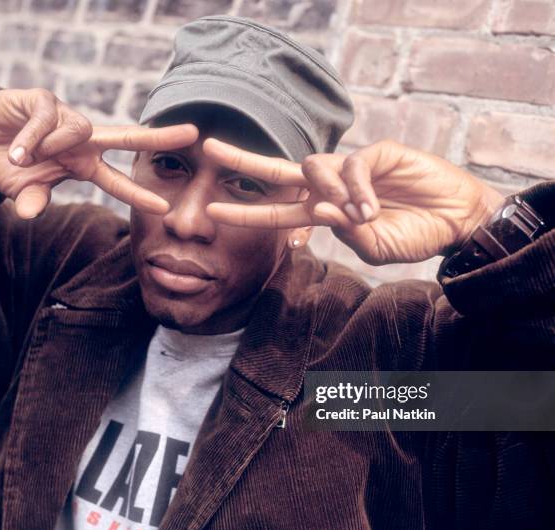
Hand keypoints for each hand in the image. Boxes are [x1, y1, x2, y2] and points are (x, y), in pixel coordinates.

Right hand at [0, 88, 198, 217]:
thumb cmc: (10, 164)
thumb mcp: (22, 188)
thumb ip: (33, 199)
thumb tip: (30, 214)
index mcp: (86, 165)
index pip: (118, 181)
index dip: (140, 194)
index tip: (165, 208)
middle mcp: (85, 141)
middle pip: (129, 138)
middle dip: (160, 136)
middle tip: (193, 134)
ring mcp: (69, 119)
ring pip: (80, 131)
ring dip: (48, 148)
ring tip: (19, 157)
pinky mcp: (47, 101)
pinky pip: (48, 120)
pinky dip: (30, 138)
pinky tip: (14, 146)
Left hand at [202, 138, 504, 263]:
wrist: (453, 220)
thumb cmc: (413, 237)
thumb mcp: (374, 248)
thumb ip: (346, 233)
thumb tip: (321, 209)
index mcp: (323, 213)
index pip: (277, 209)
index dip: (246, 209)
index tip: (213, 210)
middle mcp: (330, 187)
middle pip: (278, 170)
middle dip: (243, 160)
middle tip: (208, 149)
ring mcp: (351, 168)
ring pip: (315, 167)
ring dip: (331, 193)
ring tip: (364, 215)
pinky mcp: (376, 152)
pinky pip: (353, 166)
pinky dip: (358, 188)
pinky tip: (373, 205)